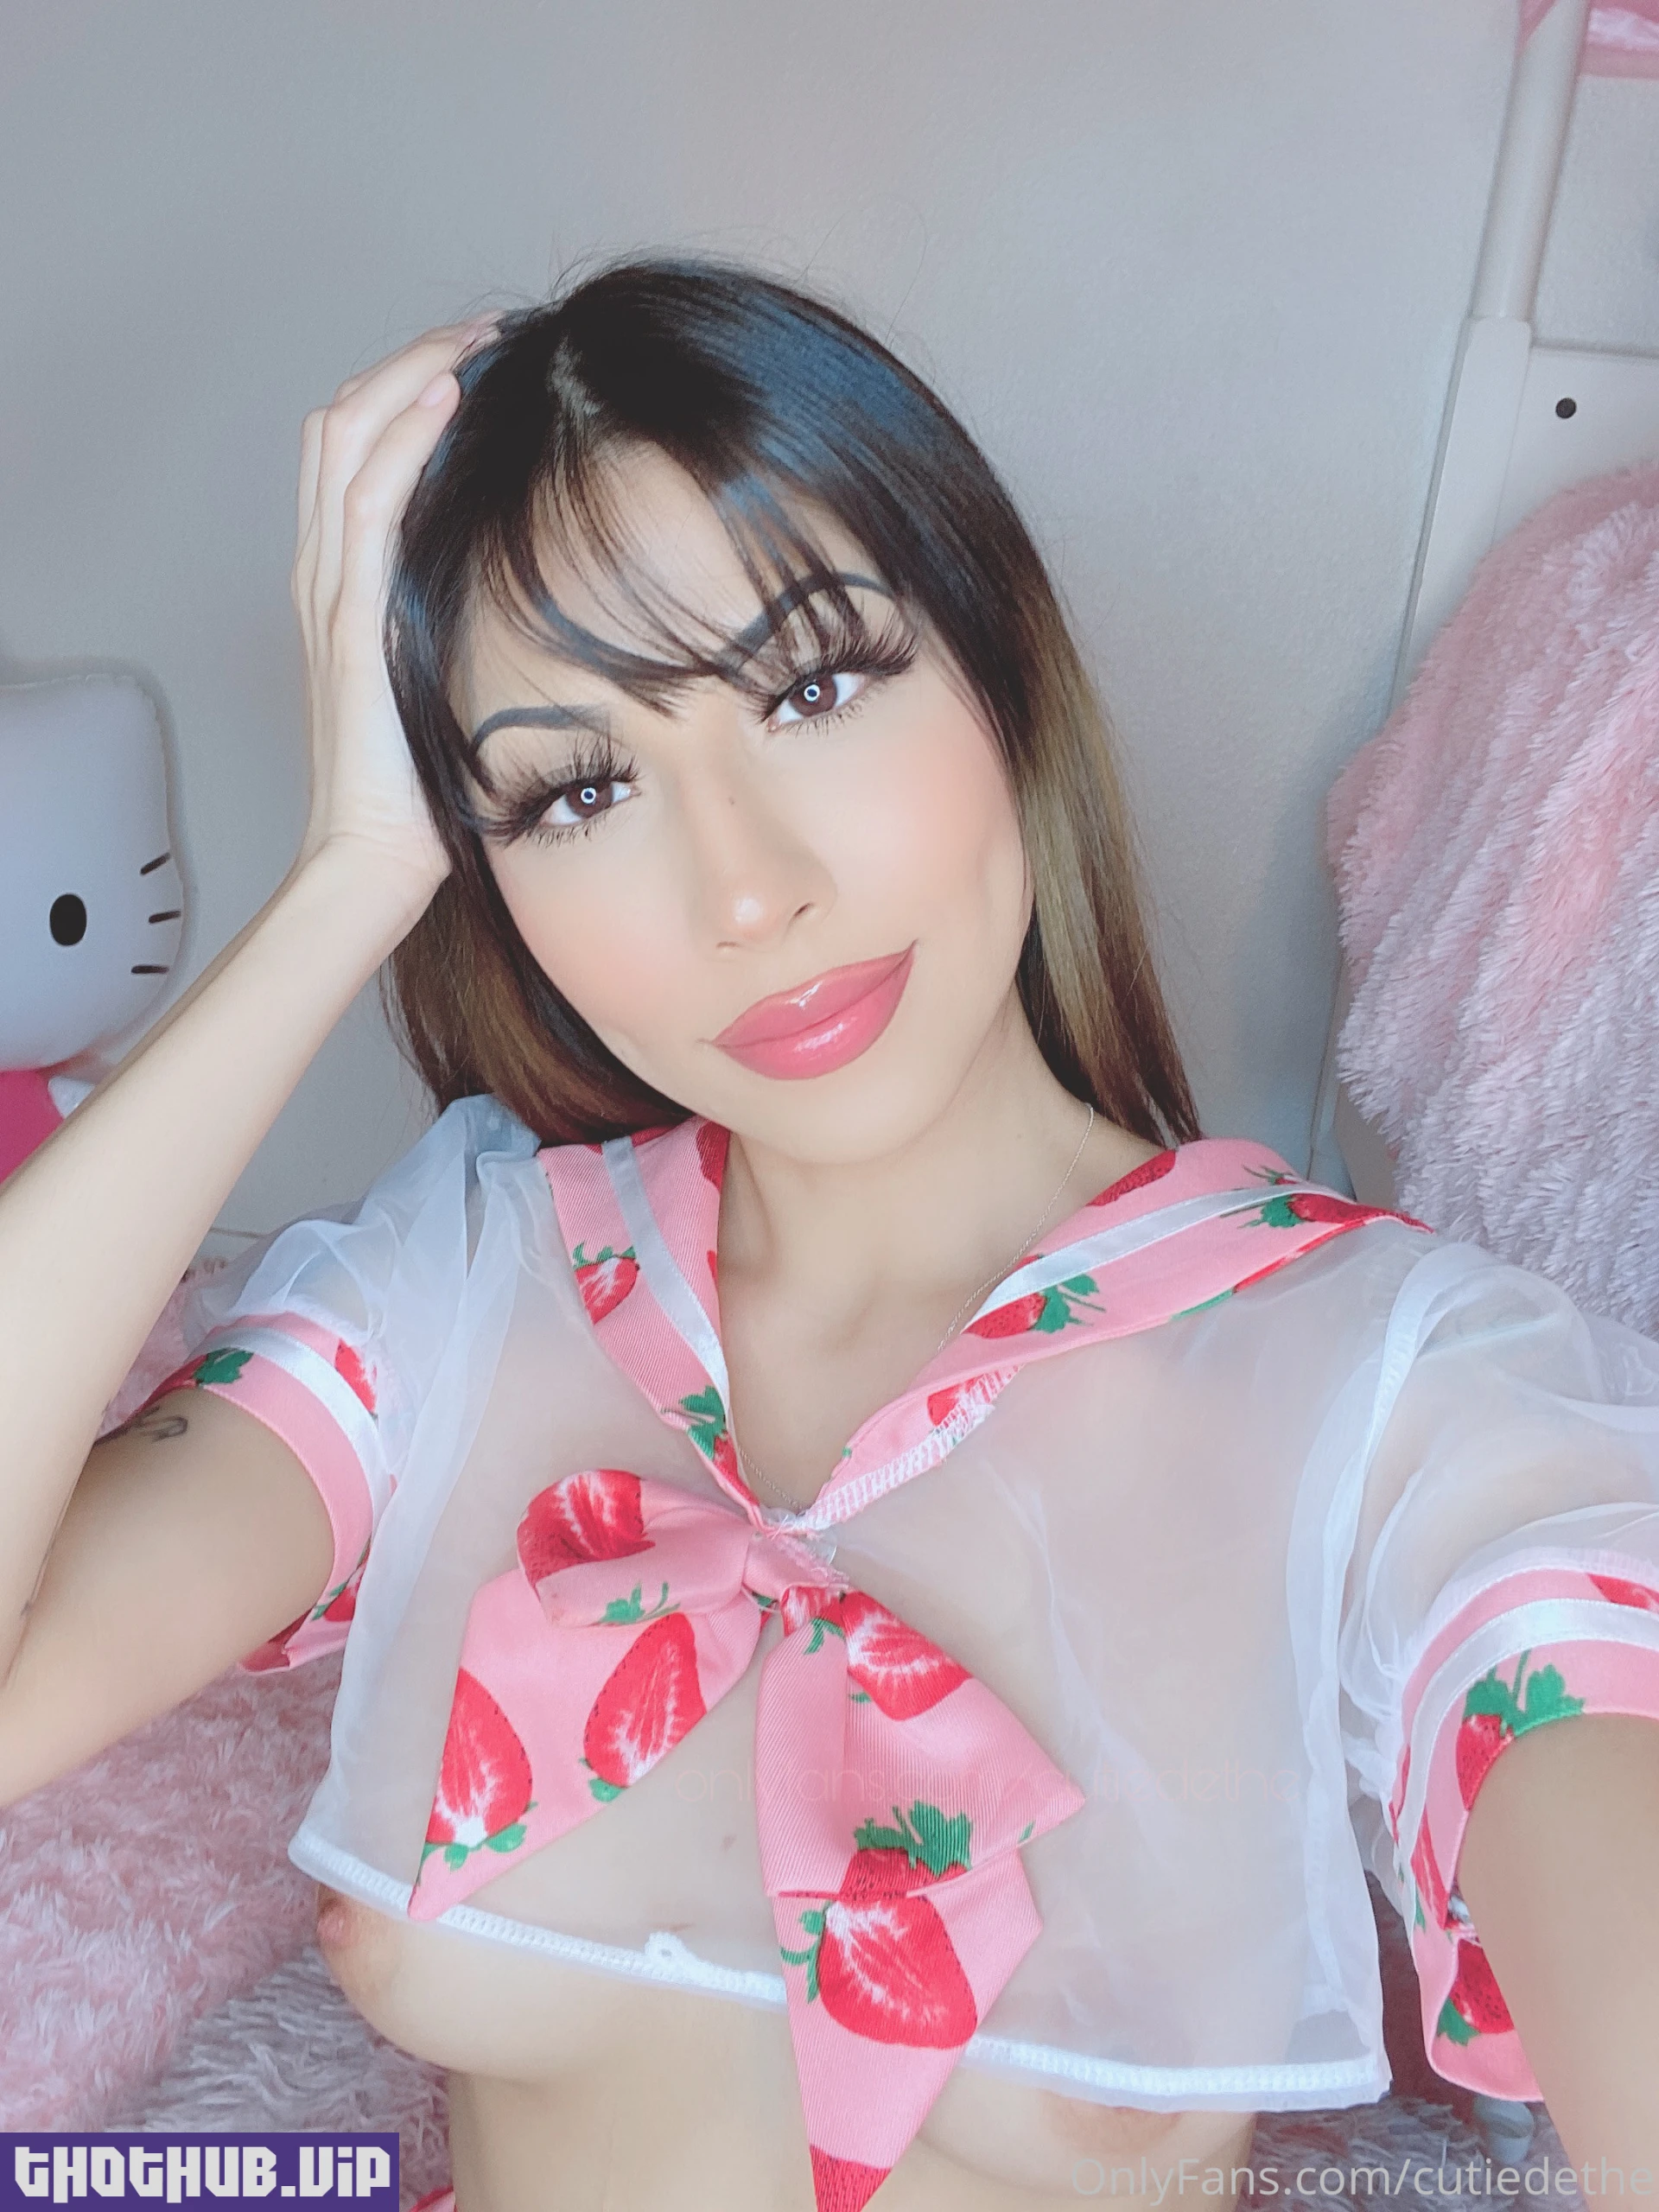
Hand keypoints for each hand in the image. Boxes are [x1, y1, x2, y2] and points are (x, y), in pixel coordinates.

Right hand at [289, 320, 492, 907]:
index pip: (353, 448)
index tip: (479, 360)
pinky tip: (446, 400)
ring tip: (473, 341)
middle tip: (485, 331)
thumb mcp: (444, 675)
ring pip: (346, 440)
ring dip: (411, 374)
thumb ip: (458, 619)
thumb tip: (526, 575)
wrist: (373, 857)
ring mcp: (329, 594)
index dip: (406, 387)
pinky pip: (366, 504)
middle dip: (410, 358)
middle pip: (340, 421)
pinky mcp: (351, 622)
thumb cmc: (417, 785)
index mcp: (342, 584)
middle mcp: (323, 574)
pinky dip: (403, 440)